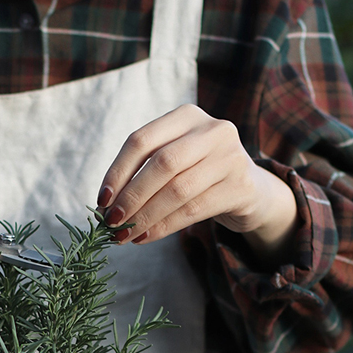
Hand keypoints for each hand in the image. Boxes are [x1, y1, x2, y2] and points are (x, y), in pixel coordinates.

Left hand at [97, 104, 298, 261]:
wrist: (249, 190)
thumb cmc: (199, 175)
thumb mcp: (174, 161)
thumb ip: (144, 171)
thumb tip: (106, 206)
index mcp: (187, 116)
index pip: (142, 140)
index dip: (117, 171)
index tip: (102, 201)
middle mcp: (212, 130)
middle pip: (161, 164)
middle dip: (131, 197)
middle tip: (112, 222)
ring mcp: (230, 156)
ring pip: (178, 190)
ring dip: (146, 216)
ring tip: (125, 235)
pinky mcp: (241, 186)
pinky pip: (194, 210)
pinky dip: (165, 226)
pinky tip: (146, 237)